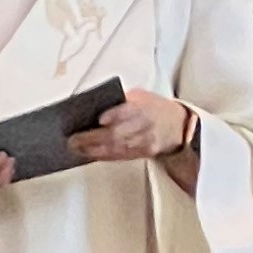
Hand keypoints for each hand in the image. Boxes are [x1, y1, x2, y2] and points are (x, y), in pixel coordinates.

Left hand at [67, 89, 195, 167]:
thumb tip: (92, 106)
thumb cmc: (154, 108)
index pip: (128, 111)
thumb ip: (119, 101)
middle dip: (94, 138)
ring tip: (77, 148)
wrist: (177, 125)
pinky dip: (104, 155)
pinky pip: (121, 156)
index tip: (99, 119)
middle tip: (75, 139)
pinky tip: (91, 154)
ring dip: (94, 150)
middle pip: (118, 134)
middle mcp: (145, 125)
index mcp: (144, 107)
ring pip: (117, 148)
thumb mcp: (140, 96)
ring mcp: (145, 141)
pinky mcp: (144, 153)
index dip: (114, 115)